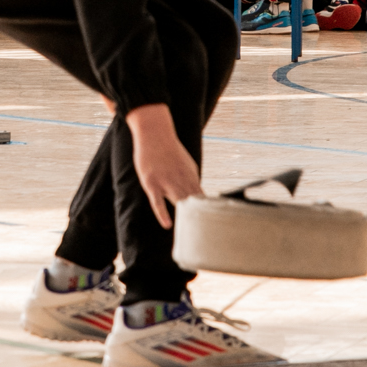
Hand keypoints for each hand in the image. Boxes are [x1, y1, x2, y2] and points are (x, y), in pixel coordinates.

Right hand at [127, 104, 202, 228]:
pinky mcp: (151, 182)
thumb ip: (192, 180)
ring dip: (184, 217)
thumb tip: (199, 195)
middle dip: (199, 217)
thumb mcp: (186, 163)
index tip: (215, 226)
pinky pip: (157, 201)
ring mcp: (165, 181)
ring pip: (177, 202)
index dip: (209, 212)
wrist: (155, 132)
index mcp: (191, 176)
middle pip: (192, 203)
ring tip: (190, 233)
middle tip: (205, 234)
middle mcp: (180, 179)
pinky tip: (167, 224)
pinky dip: (162, 213)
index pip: (203, 198)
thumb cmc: (170, 149)